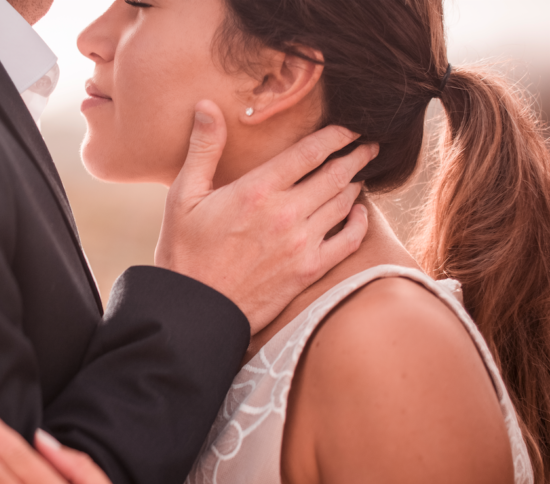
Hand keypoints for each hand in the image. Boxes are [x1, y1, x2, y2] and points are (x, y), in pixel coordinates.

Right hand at [156, 100, 376, 332]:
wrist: (195, 310)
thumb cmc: (184, 253)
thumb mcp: (182, 196)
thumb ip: (202, 149)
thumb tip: (206, 106)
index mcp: (256, 190)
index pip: (310, 152)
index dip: (335, 135)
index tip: (348, 128)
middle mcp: (286, 214)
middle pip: (335, 174)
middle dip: (355, 155)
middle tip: (368, 146)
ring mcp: (301, 244)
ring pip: (344, 204)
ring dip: (356, 184)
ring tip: (361, 173)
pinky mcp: (308, 271)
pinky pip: (348, 241)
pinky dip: (360, 223)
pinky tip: (360, 213)